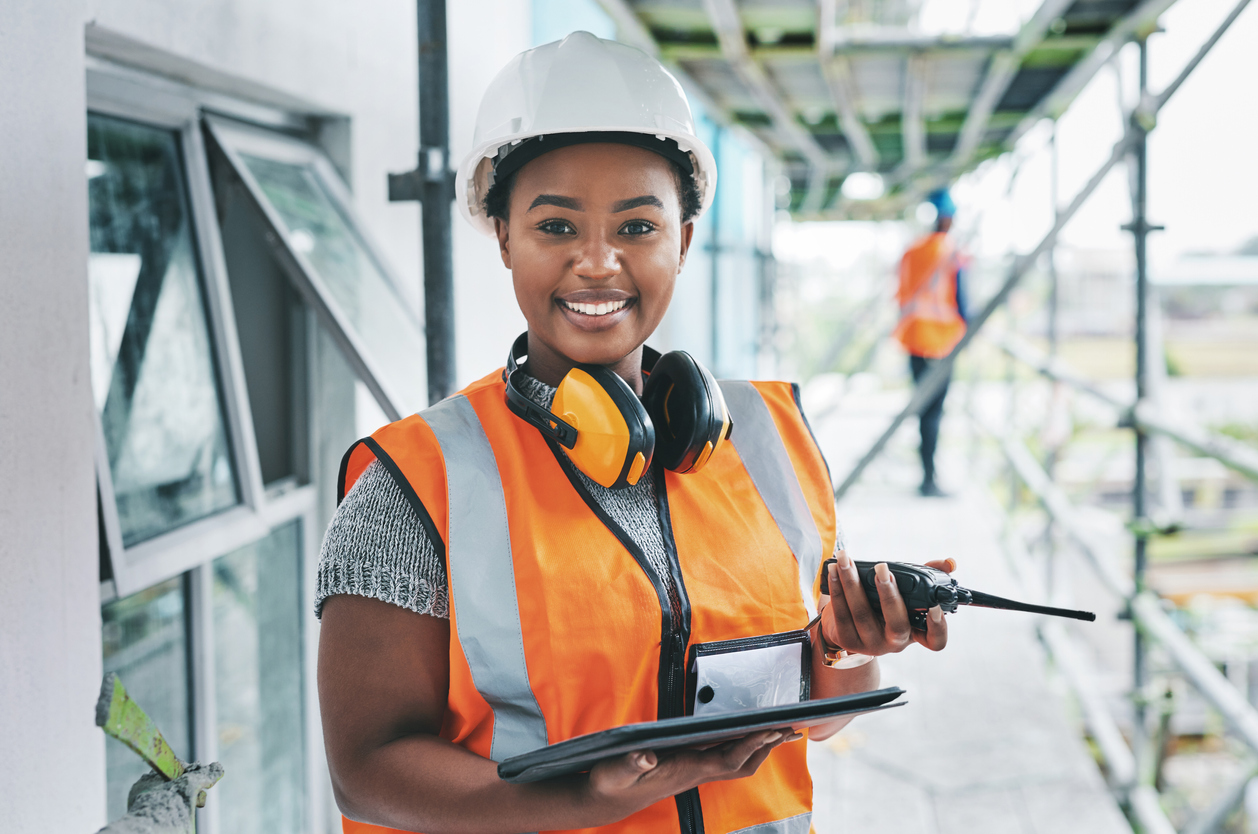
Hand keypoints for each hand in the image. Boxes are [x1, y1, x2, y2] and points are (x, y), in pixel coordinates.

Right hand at [583, 730, 799, 821]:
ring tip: (779, 731)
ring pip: (737, 762)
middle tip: (790, 728)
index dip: (751, 744)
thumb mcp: (614, 772)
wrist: (607, 800)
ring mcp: (694, 770)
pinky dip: (742, 745)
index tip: (771, 729)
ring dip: (759, 747)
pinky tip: (746, 735)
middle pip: (742, 763)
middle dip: (766, 746)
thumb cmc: (610, 783)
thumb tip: (646, 755)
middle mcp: (695, 772)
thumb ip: (630, 763)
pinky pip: (725, 757)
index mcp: (684, 769)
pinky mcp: (689, 766)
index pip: (727, 758)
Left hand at [821, 554, 954, 655]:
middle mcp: (894, 642)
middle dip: (889, 595)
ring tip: (846, 560)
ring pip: (862, 614)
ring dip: (852, 583)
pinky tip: (833, 571)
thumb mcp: (903, 596)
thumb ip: (925, 576)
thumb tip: (949, 562)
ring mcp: (870, 644)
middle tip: (882, 569)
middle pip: (897, 625)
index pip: (935, 641)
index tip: (934, 606)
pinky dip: (837, 589)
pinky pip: (841, 613)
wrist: (847, 628)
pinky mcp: (846, 640)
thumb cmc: (881, 607)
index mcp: (914, 632)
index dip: (938, 627)